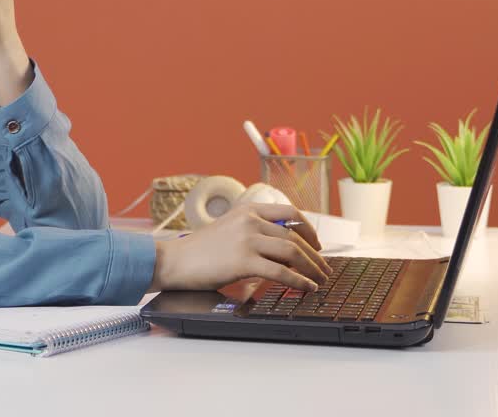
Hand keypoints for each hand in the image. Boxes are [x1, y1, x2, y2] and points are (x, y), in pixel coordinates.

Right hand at [149, 203, 332, 292]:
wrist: (173, 260)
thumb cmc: (198, 251)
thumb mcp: (229, 230)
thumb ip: (254, 233)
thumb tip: (284, 250)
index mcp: (247, 210)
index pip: (290, 213)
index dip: (309, 229)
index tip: (317, 244)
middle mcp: (250, 220)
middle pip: (295, 236)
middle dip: (315, 255)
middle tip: (324, 268)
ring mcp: (247, 239)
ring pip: (293, 252)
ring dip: (312, 268)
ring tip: (320, 280)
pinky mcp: (244, 261)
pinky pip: (281, 272)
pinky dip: (299, 281)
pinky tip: (307, 287)